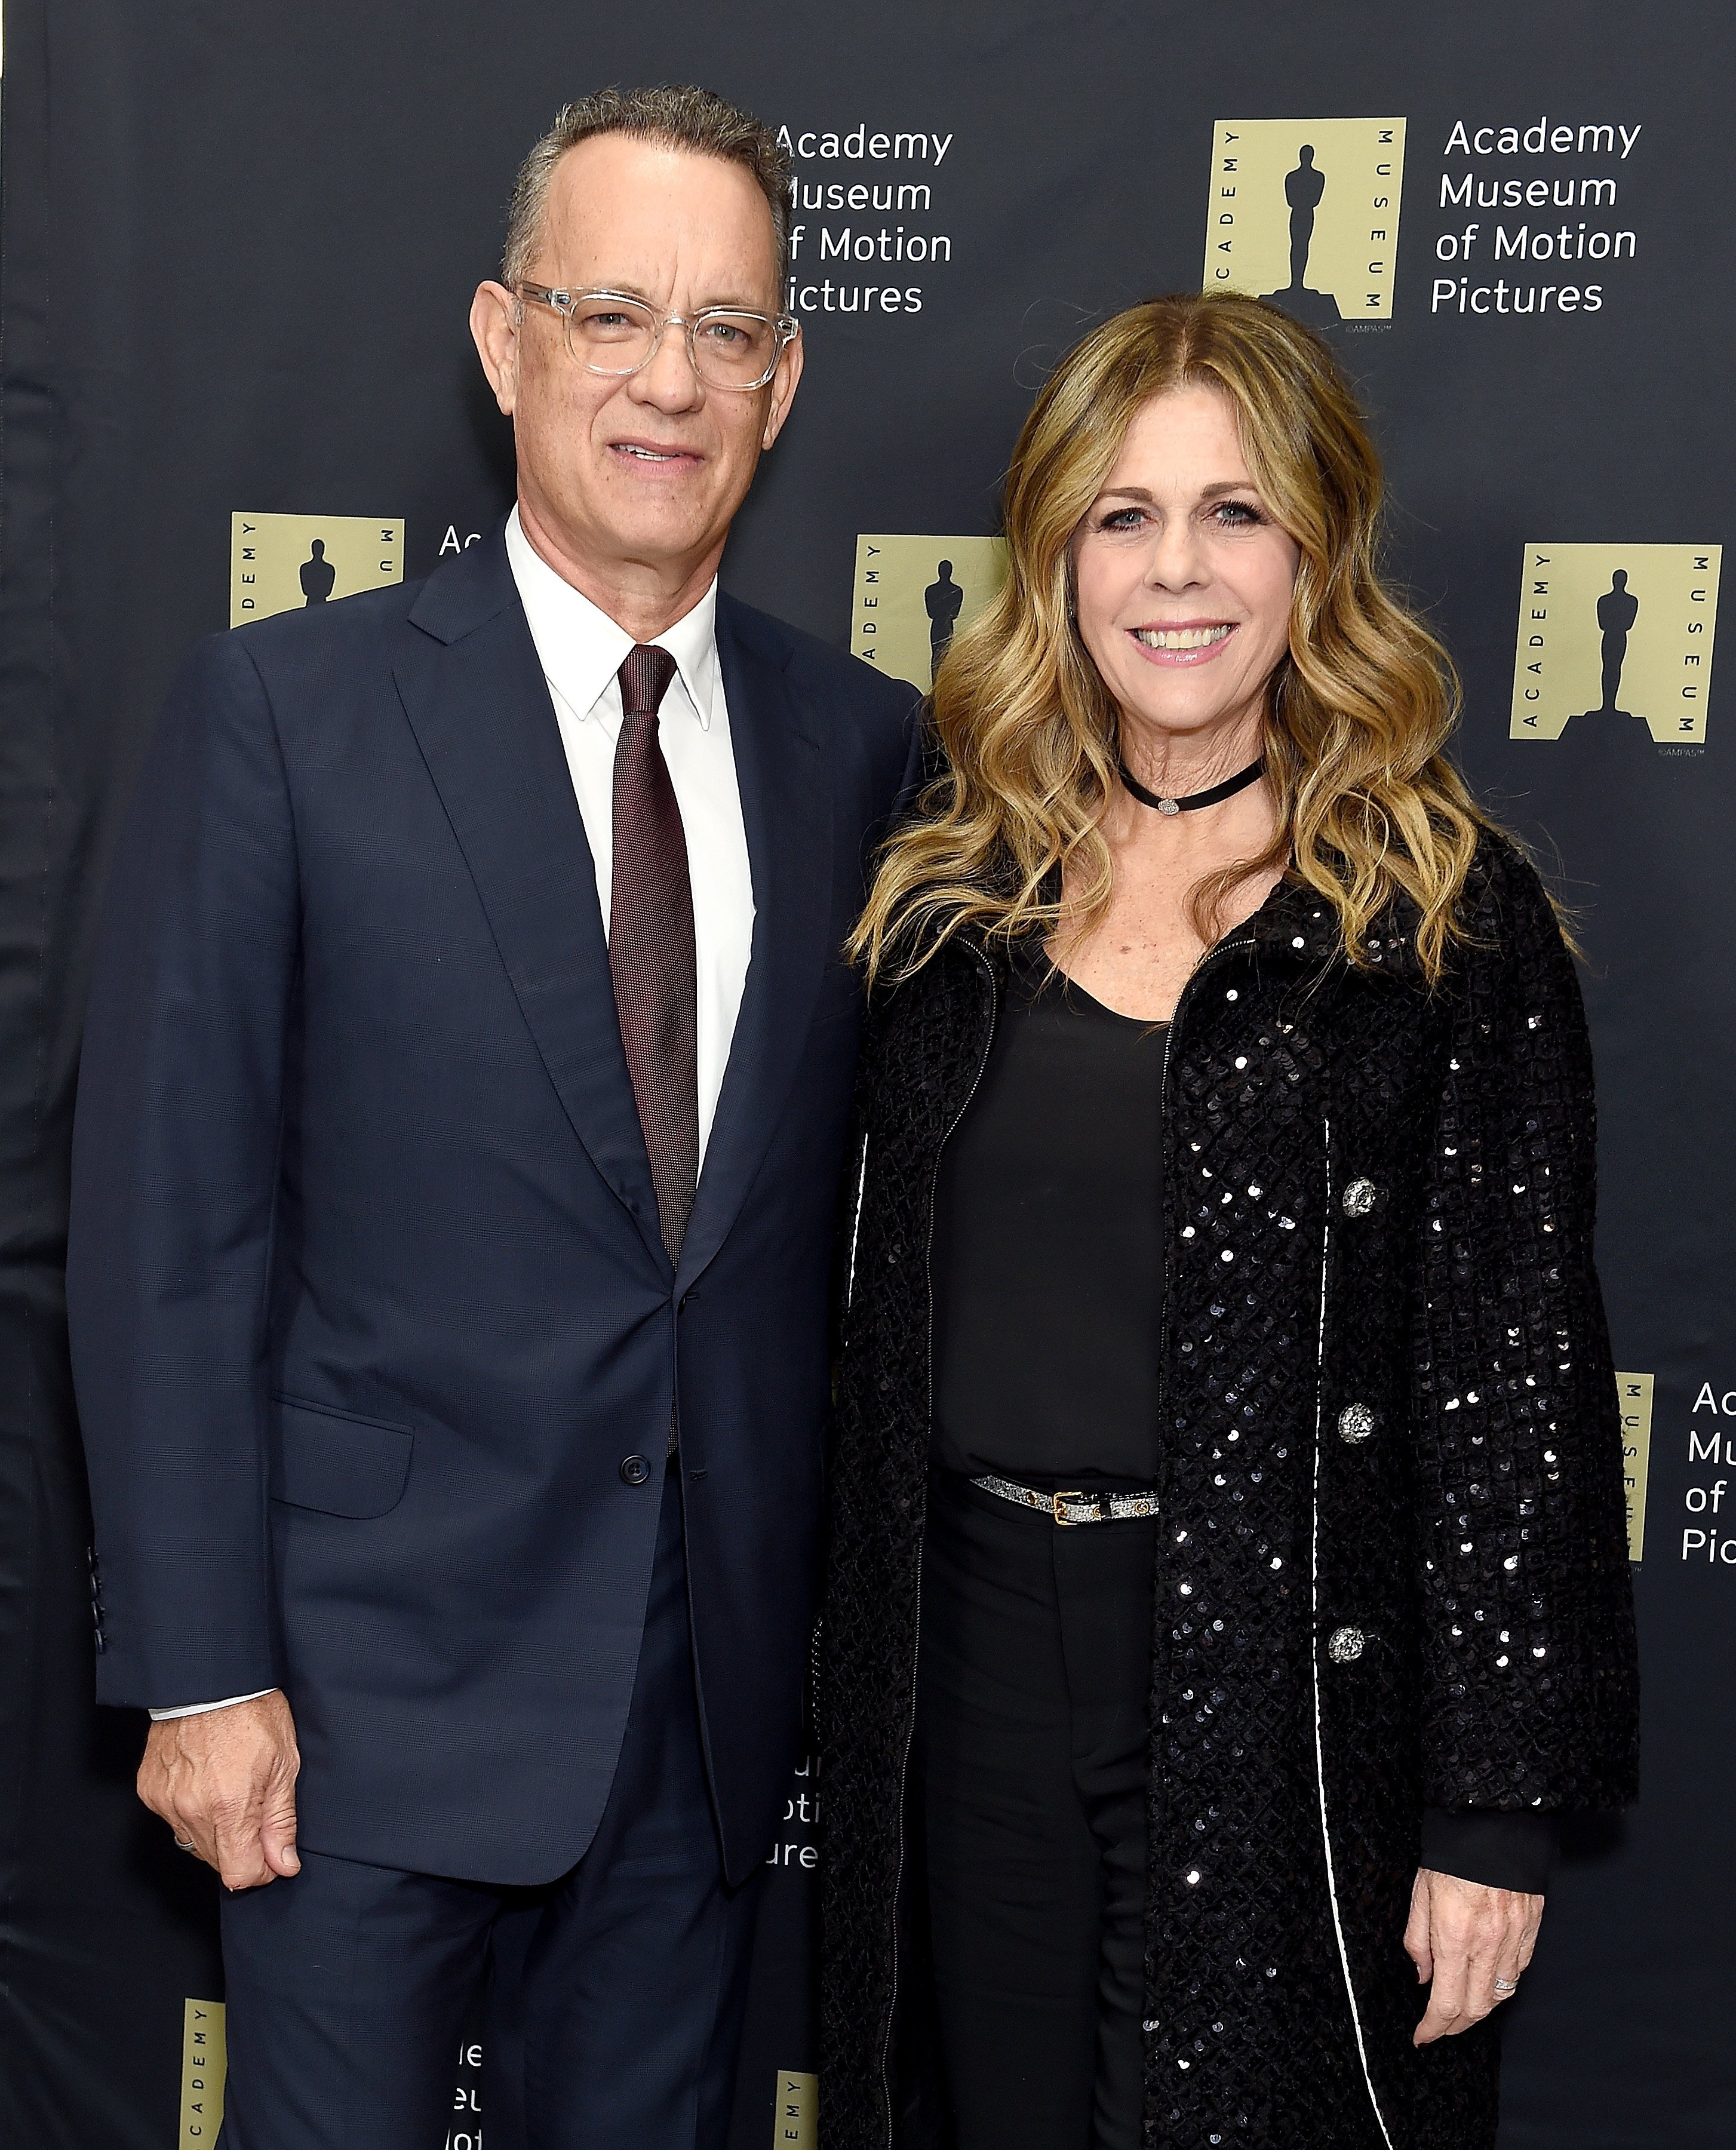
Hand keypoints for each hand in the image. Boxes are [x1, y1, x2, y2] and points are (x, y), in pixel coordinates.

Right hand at [138, 1690, 300, 1889]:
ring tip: (231, 1793)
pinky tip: (206, 1784)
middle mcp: (192, 1810)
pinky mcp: (149, 1790)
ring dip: (215, 1833)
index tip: (272, 1855)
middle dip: (241, 1849)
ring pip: (193, 1844)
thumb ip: (281, 1821)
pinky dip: (191, 1813)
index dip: (261, 1871)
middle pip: (216, 1863)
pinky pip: (173, 1821)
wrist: (210, 1679)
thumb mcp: (285, 1764)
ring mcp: (166, 1802)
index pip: (239, 1875)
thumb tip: (284, 1865)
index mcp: (230, 1806)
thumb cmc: (254, 1713)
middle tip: (256, 1812)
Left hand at [1404, 1866, 1542, 2043]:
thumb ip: (1417, 1939)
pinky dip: (1502, 1985)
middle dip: (1455, 2026)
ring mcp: (1513, 1939)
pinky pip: (1519, 1972)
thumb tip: (1421, 1976)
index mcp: (1453, 1936)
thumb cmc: (1451, 1856)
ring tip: (1462, 2008)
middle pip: (1476, 2008)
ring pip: (1500, 1995)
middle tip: (1440, 2027)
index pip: (1445, 2002)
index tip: (1422, 2036)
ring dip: (1480, 2009)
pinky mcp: (1531, 1930)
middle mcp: (1486, 1944)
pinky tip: (1489, 1982)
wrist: (1492, 1824)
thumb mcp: (1419, 1893)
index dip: (1433, 2028)